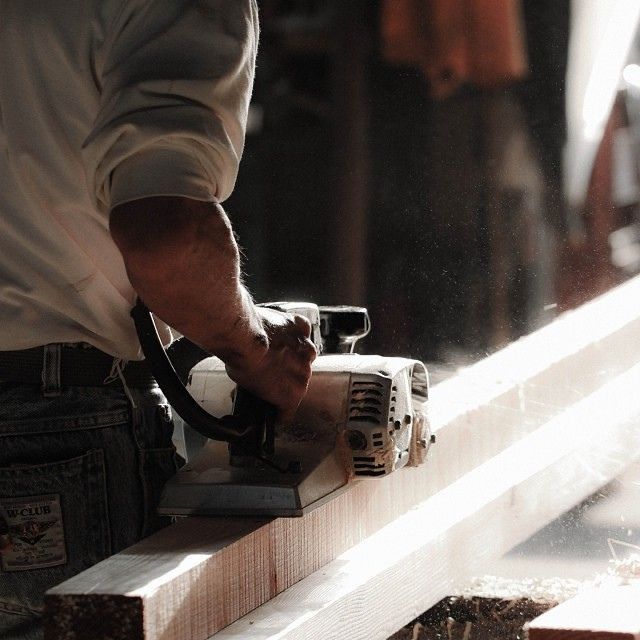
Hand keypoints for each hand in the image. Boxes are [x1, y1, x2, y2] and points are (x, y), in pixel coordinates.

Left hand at [224, 307, 316, 422]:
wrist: (242, 335)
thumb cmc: (242, 361)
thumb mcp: (246, 385)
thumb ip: (260, 386)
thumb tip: (256, 382)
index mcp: (292, 394)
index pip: (289, 408)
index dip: (279, 407)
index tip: (272, 404)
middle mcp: (304, 373)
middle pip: (299, 378)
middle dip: (287, 375)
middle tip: (270, 369)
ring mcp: (305, 349)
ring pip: (306, 354)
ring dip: (295, 352)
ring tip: (278, 348)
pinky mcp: (301, 327)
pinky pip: (303, 329)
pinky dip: (295, 330)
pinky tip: (282, 329)